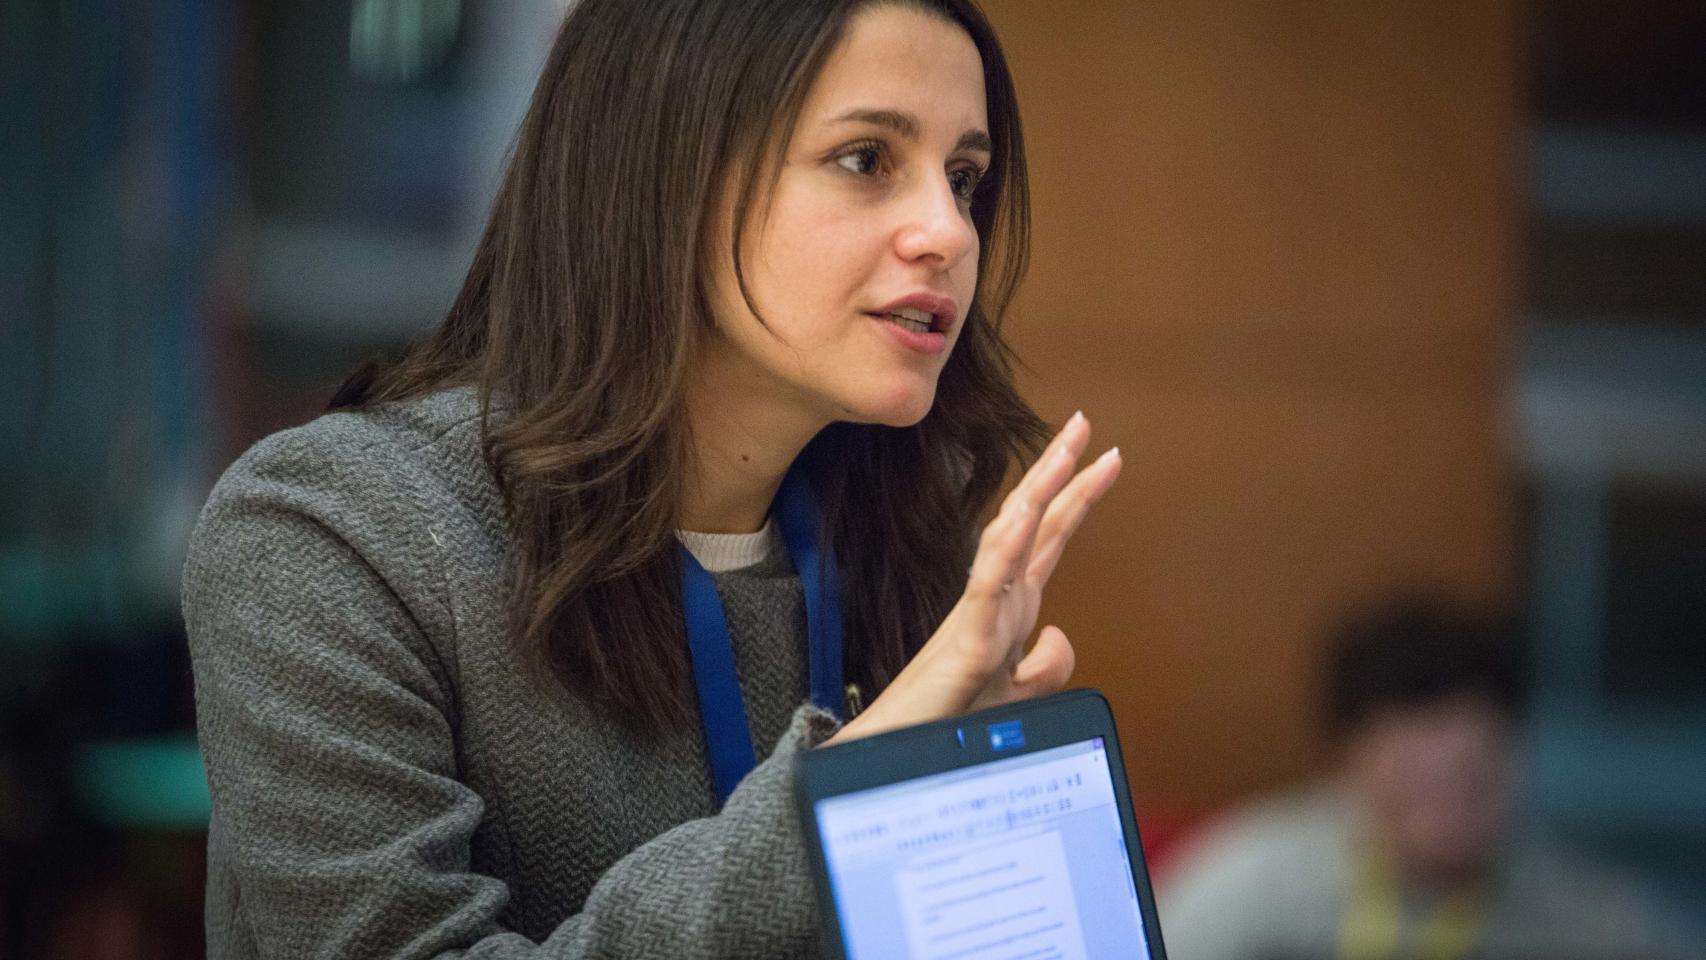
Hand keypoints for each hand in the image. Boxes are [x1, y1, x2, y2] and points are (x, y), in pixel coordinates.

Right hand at [825, 412, 1120, 743]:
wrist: (902, 756)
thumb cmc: (952, 723)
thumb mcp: (1018, 696)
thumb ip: (1046, 666)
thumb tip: (1061, 633)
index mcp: (1011, 608)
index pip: (1049, 539)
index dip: (1077, 496)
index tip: (1107, 456)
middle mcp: (996, 600)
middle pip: (1034, 523)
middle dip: (1061, 472)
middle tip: (1083, 422)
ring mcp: (980, 615)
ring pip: (1011, 539)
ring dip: (1039, 491)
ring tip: (1064, 449)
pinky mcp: (967, 642)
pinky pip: (986, 587)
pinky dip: (1003, 549)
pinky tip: (1020, 517)